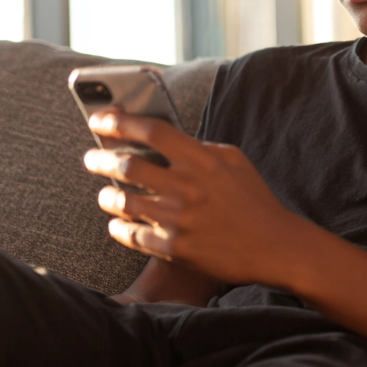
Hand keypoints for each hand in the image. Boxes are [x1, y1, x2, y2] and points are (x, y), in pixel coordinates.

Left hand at [82, 110, 310, 287]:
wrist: (275, 247)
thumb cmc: (255, 201)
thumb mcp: (234, 161)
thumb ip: (201, 148)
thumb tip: (167, 141)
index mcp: (202, 160)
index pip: (152, 131)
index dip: (120, 122)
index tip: (99, 119)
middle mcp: (187, 187)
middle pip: (127, 166)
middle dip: (100, 159)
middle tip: (91, 158)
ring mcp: (179, 219)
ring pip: (122, 201)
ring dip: (106, 195)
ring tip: (105, 193)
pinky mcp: (175, 248)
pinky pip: (132, 235)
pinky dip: (119, 228)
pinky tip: (117, 224)